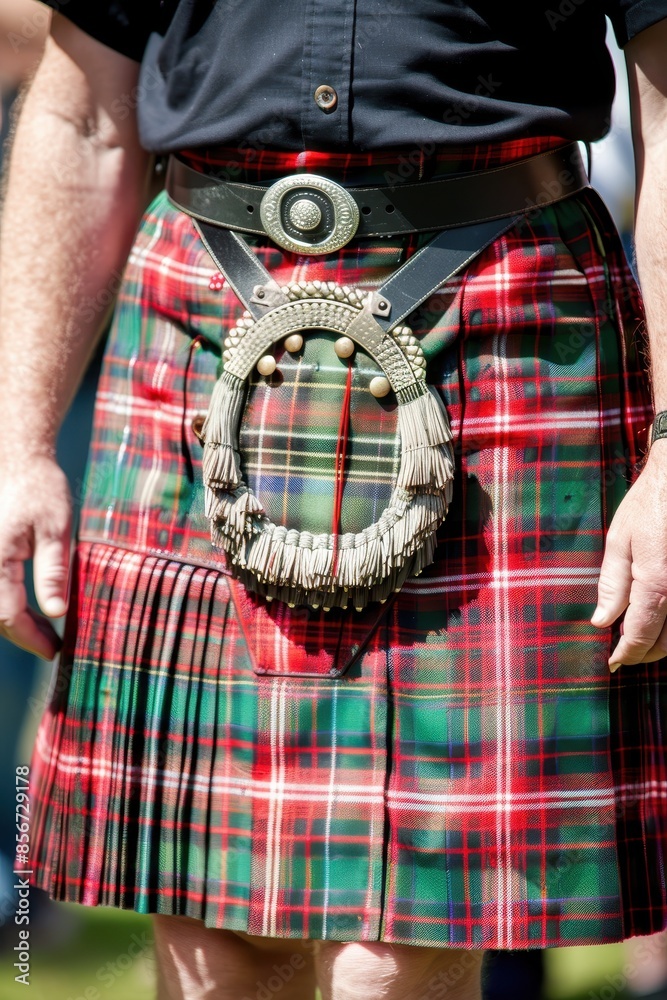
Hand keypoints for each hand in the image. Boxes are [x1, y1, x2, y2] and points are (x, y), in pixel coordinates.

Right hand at [0, 454, 70, 658]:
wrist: (17, 458)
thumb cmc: (40, 488)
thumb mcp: (56, 530)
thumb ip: (53, 573)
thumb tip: (56, 613)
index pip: (9, 615)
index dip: (32, 638)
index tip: (54, 651)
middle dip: (23, 634)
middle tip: (52, 646)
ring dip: (13, 620)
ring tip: (42, 631)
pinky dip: (5, 602)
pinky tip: (28, 608)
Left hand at [591, 448, 666, 670]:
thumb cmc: (649, 506)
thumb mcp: (620, 542)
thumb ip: (611, 585)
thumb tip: (601, 621)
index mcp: (656, 585)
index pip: (640, 636)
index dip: (625, 654)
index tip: (612, 663)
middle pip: (666, 643)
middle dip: (644, 652)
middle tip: (623, 653)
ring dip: (662, 642)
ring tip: (639, 638)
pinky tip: (659, 617)